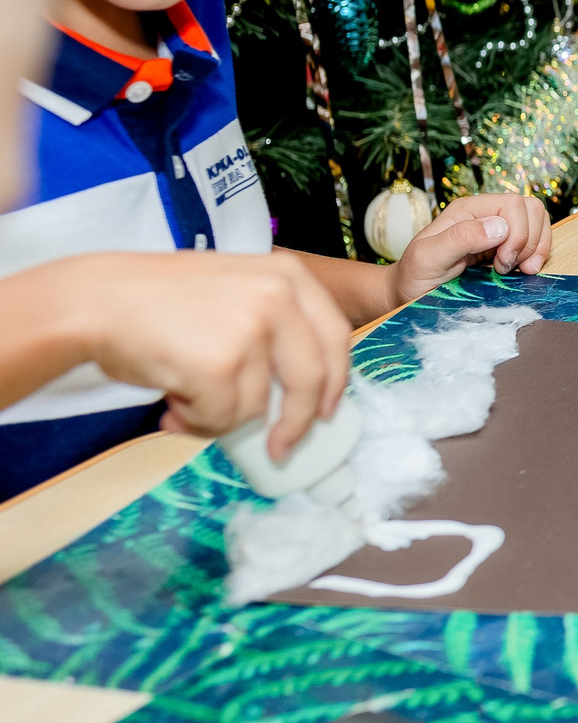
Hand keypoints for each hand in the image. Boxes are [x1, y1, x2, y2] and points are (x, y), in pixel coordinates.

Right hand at [50, 252, 351, 453]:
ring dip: (219, 415)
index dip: (335, 382)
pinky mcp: (220, 363)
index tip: (328, 411)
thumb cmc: (158, 301)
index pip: (334, 337)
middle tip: (280, 448)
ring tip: (183, 390)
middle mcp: (277, 297)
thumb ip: (273, 326)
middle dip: (297, 423)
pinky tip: (171, 397)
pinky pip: (222, 417)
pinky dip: (195, 420)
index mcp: (288, 275)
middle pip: (311, 379)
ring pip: (257, 405)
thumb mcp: (234, 290)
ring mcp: (250, 329)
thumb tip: (301, 393)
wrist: (96, 300)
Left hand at [392, 193, 552, 307]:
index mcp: (468, 209)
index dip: (517, 234)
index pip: (513, 204)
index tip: (501, 263)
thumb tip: (499, 226)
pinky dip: (537, 253)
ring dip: (536, 246)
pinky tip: (523, 269)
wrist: (409, 292)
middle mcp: (485, 214)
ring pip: (538, 220)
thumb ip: (460, 238)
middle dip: (529, 241)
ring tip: (519, 268)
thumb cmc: (413, 276)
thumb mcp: (427, 258)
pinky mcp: (504, 244)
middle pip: (531, 209)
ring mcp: (497, 228)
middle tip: (508, 266)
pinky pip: (535, 237)